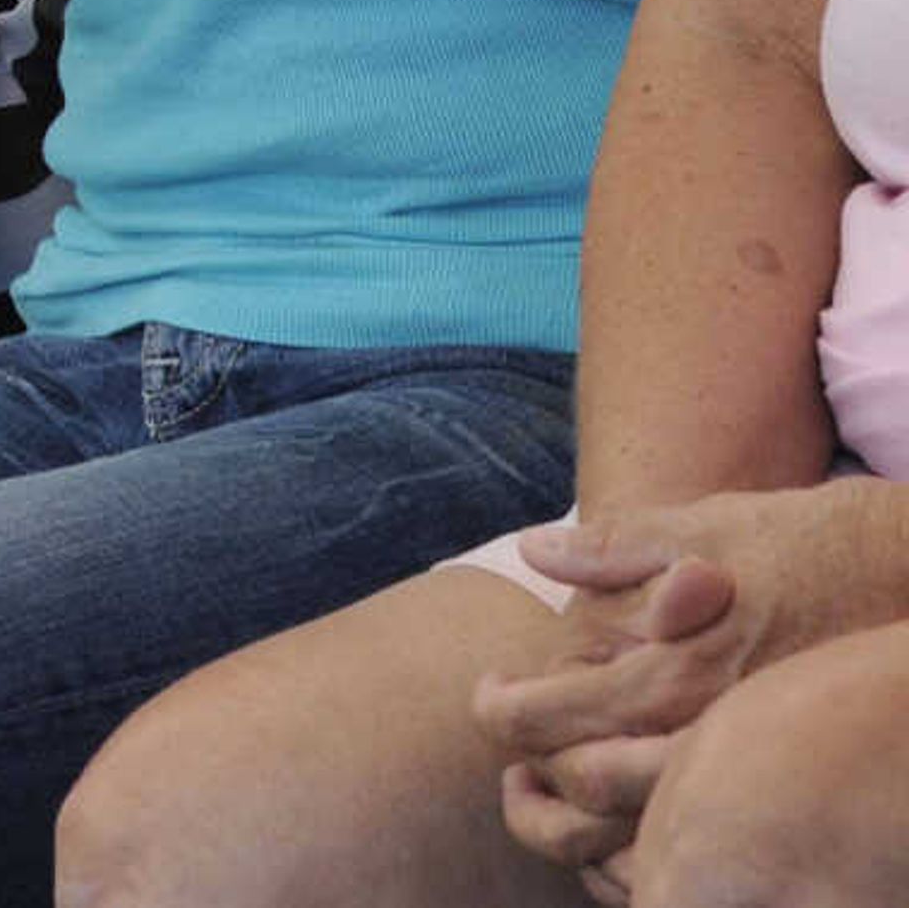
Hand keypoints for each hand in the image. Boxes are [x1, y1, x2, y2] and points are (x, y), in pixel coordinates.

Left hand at [476, 480, 908, 881]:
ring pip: (627, 832)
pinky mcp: (767, 778)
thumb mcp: (703, 523)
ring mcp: (737, 766)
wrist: (908, 577)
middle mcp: (698, 733)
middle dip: (531, 776)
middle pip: (574, 792)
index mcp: (665, 669)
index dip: (495, 711)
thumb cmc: (804, 541)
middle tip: (521, 747)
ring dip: (581, 812)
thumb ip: (612, 548)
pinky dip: (642, 833)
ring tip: (564, 773)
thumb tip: (536, 552)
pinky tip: (633, 794)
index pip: (538, 721)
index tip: (492, 692)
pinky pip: (687, 835)